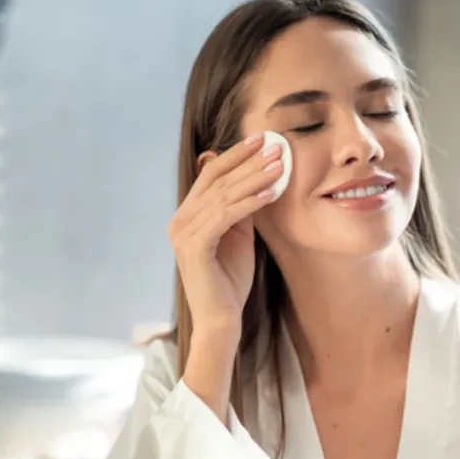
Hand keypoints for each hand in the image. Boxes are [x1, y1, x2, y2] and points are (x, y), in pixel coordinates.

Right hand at [167, 132, 283, 334]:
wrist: (221, 319)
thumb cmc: (230, 280)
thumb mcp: (238, 236)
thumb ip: (240, 208)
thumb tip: (255, 179)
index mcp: (187, 215)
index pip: (211, 175)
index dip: (235, 155)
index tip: (262, 139)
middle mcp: (179, 220)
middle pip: (216, 180)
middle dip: (248, 161)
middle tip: (276, 146)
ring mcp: (183, 233)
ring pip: (223, 195)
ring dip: (254, 178)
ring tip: (280, 165)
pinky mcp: (194, 246)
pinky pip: (225, 216)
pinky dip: (249, 202)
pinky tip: (271, 193)